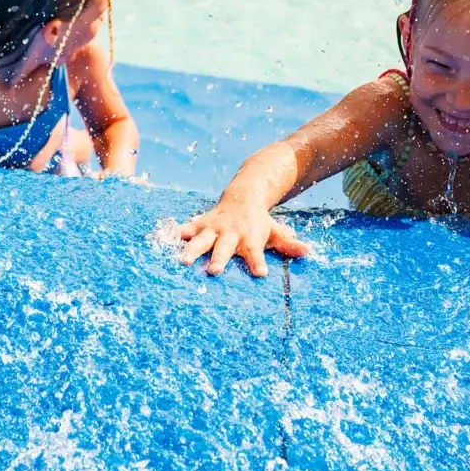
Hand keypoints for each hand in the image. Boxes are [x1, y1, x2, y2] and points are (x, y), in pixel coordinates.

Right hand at [176, 205, 309, 277]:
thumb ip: (288, 244)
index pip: (255, 253)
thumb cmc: (260, 223)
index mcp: (250, 239)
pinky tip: (162, 240)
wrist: (244, 196)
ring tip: (183, 261)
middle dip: (219, 259)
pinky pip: (186, 229)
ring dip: (192, 250)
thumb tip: (307, 251)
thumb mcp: (276, 231)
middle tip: (214, 272)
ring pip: (201, 240)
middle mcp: (231, 234)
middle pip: (224, 248)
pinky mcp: (200, 224)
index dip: (257, 262)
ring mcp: (214, 229)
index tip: (260, 273)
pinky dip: (174, 234)